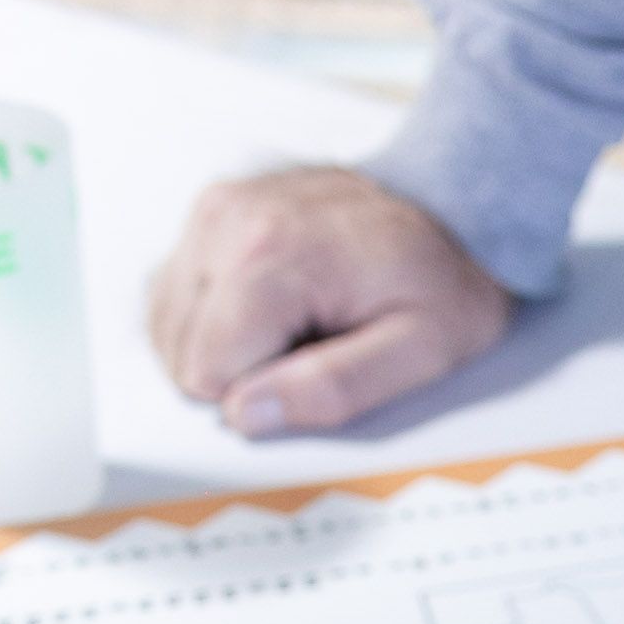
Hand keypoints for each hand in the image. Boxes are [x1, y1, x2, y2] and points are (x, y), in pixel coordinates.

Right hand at [148, 164, 511, 434]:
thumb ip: (335, 389)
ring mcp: (213, 211)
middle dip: (243, 367)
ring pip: (168, 326)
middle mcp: (227, 222)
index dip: (264, 391)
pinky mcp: (209, 212)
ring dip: (225, 342)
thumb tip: (246, 415)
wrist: (454, 207)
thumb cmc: (442, 280)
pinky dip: (213, 315)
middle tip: (315, 338)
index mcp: (270, 256)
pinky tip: (270, 306)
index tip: (319, 360)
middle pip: (181, 352)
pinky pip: (175, 294)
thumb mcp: (422, 350)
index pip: (207, 375)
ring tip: (299, 319)